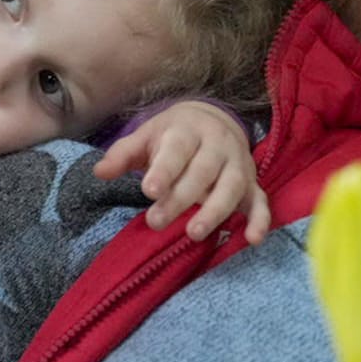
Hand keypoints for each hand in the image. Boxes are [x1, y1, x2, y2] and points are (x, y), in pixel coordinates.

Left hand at [95, 101, 270, 243]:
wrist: (213, 121)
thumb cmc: (172, 136)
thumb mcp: (146, 137)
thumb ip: (123, 155)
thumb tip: (99, 172)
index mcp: (188, 131)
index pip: (176, 150)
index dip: (164, 170)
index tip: (149, 190)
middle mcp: (217, 146)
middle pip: (202, 172)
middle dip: (180, 198)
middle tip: (155, 222)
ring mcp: (238, 165)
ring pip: (231, 188)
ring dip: (215, 211)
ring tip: (194, 233)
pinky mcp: (252, 185)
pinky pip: (260, 202)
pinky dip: (260, 220)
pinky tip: (252, 240)